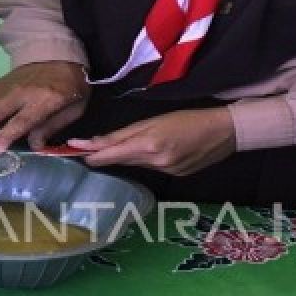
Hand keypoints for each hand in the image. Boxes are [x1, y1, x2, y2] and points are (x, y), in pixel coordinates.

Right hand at [0, 62, 88, 155]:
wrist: (61, 55)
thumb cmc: (71, 87)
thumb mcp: (74, 109)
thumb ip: (52, 127)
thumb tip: (34, 147)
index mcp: (46, 99)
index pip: (22, 120)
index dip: (5, 135)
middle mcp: (23, 91)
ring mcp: (9, 84)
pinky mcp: (1, 81)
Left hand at [66, 107, 236, 175]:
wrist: (223, 133)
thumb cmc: (188, 118)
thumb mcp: (154, 120)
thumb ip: (126, 133)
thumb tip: (100, 142)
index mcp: (148, 145)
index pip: (111, 152)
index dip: (91, 152)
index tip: (72, 149)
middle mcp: (155, 163)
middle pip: (120, 160)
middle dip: (101, 155)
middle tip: (80, 150)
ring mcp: (165, 172)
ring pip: (133, 164)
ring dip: (120, 157)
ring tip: (105, 150)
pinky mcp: (174, 176)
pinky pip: (149, 168)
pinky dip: (140, 160)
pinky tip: (140, 153)